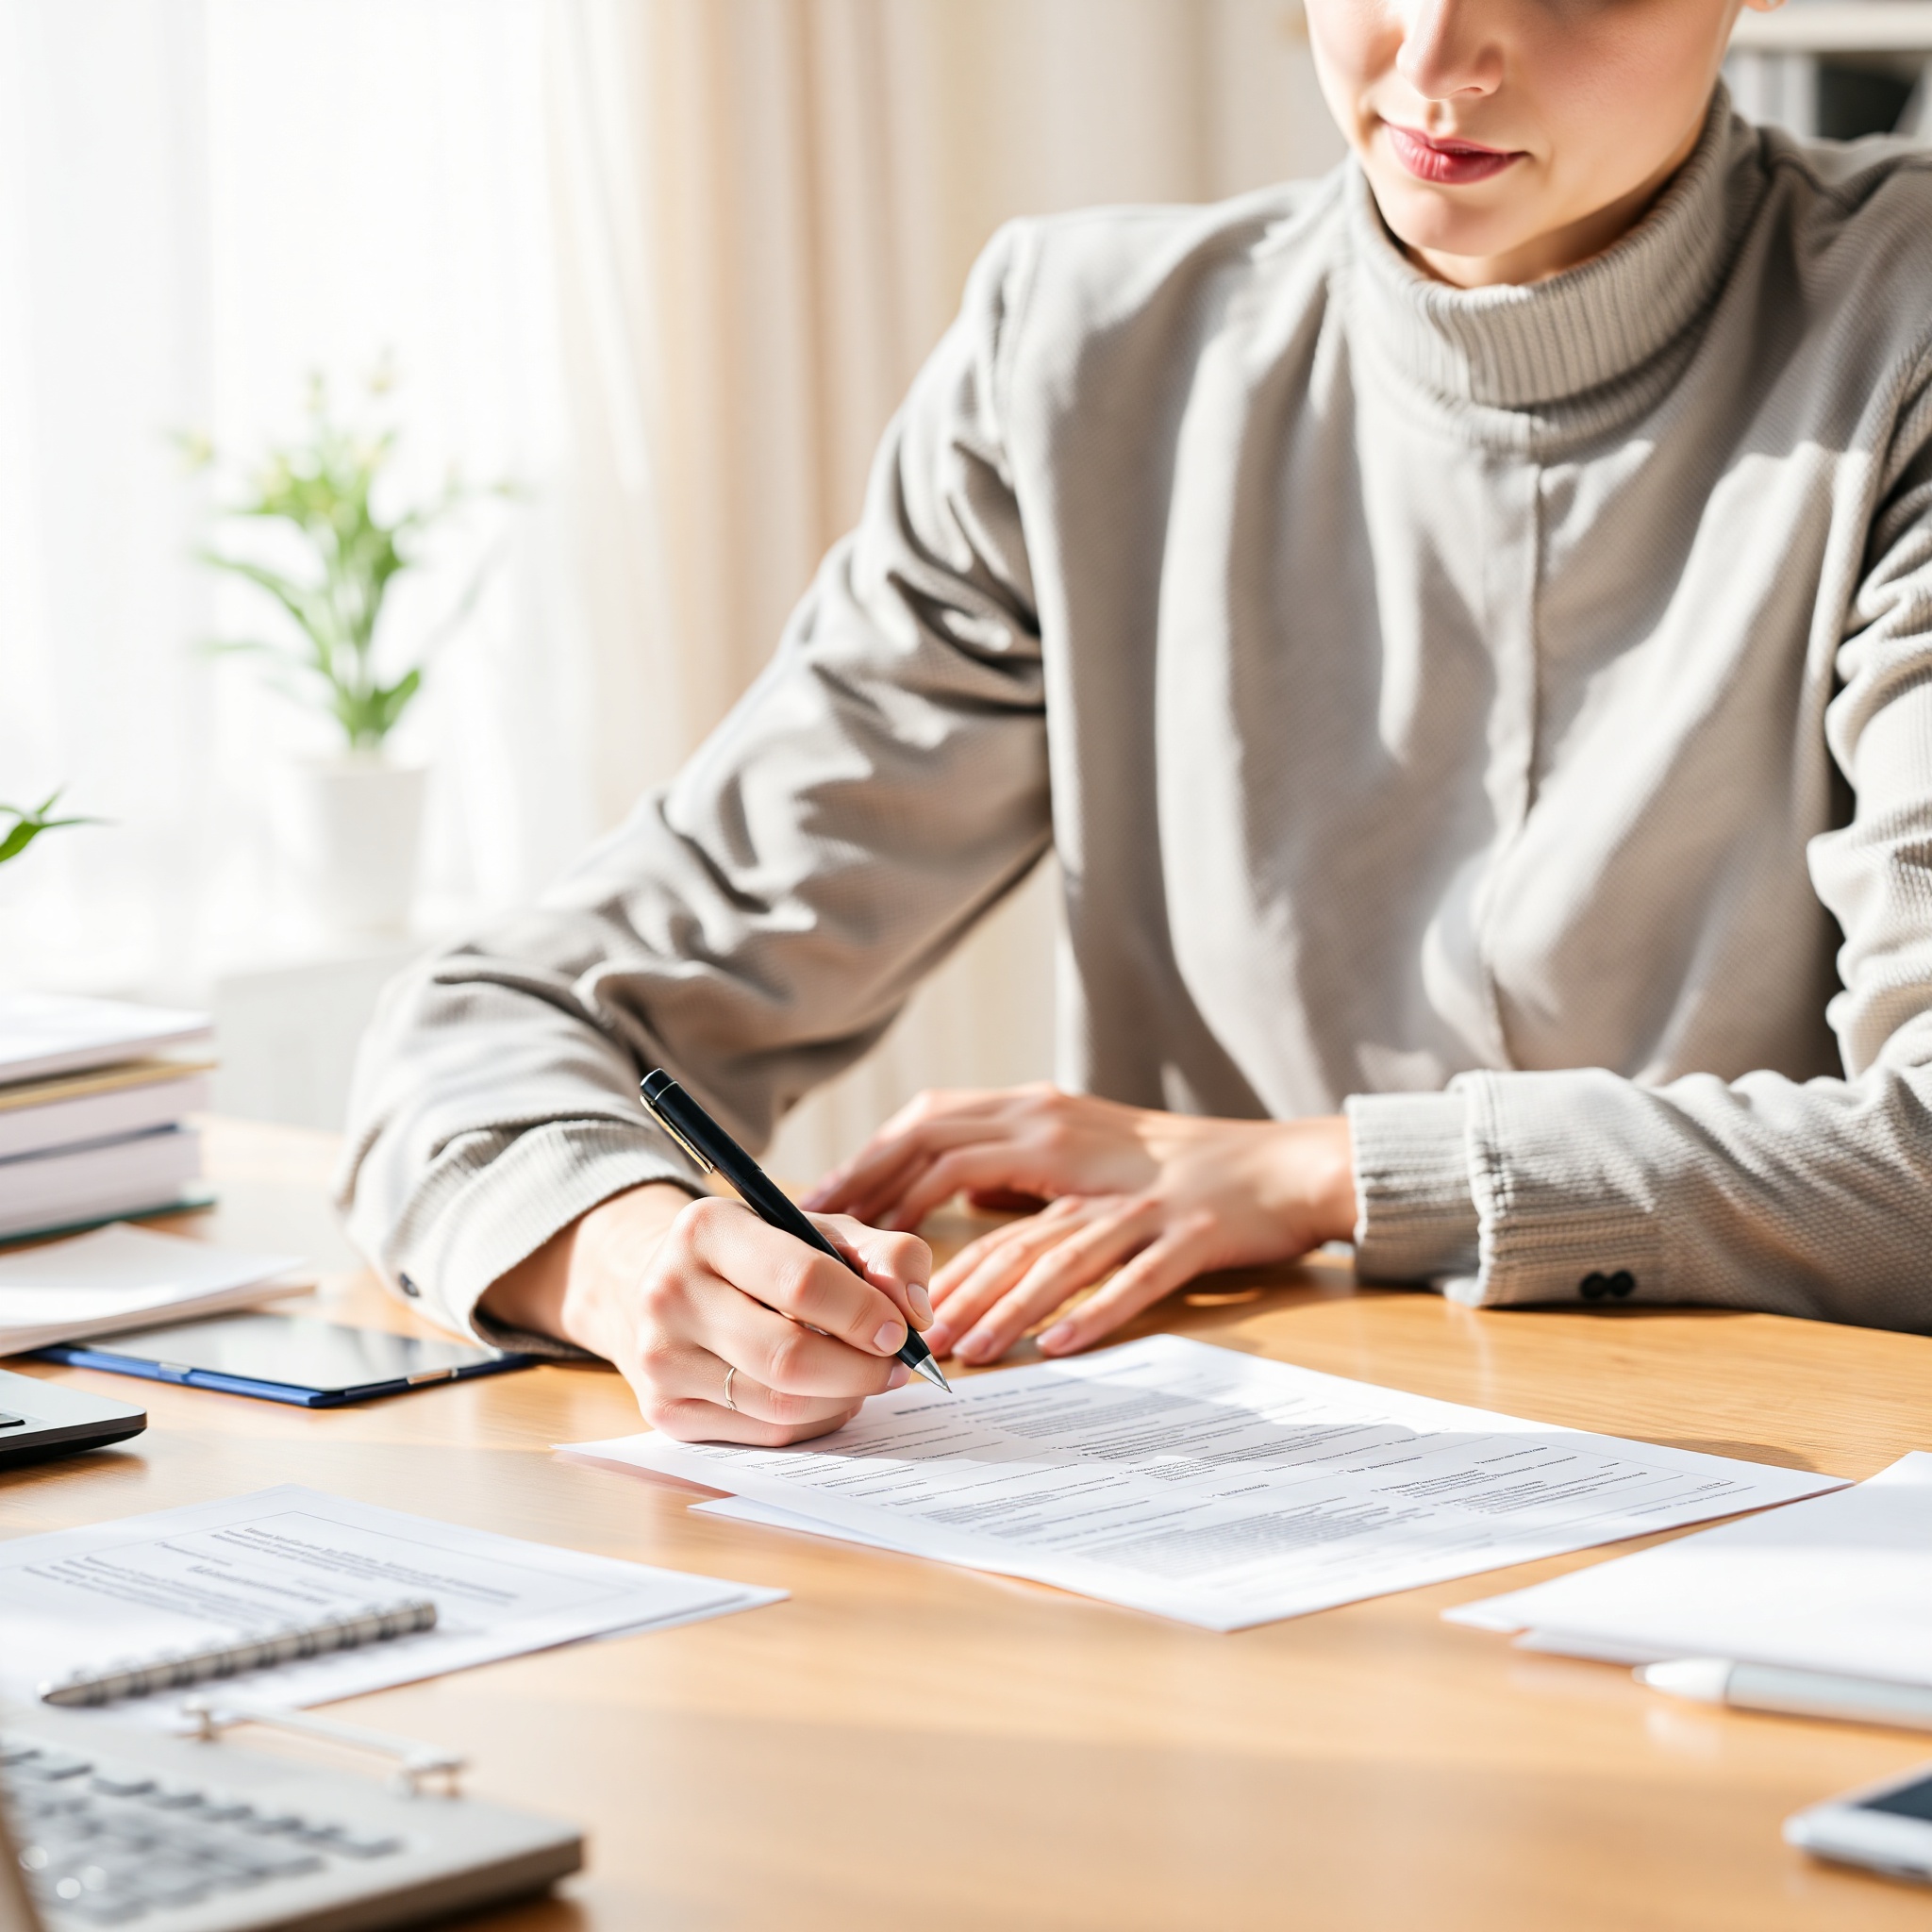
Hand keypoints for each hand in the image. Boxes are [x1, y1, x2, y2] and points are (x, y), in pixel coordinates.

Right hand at [481, 1183, 934, 1444]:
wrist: (660, 1286)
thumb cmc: (760, 1255)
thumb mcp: (819, 1229)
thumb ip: (886, 1254)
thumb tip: (917, 1314)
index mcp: (706, 1228)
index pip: (801, 1281)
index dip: (863, 1312)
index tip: (901, 1330)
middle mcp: (669, 1293)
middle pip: (789, 1356)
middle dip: (862, 1369)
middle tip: (896, 1365)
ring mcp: (660, 1360)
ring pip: (781, 1405)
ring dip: (844, 1398)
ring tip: (864, 1375)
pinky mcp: (665, 1412)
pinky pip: (764, 1434)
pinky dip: (814, 1420)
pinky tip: (824, 1394)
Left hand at [802, 1086, 1356, 1364]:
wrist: (1280, 1165)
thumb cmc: (1173, 1164)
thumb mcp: (1081, 1148)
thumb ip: (1014, 1165)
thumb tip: (939, 1195)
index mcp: (1047, 1121)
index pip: (940, 1138)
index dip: (880, 1174)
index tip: (829, 1218)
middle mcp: (1080, 1150)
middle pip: (983, 1198)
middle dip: (923, 1254)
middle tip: (876, 1308)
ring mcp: (1136, 1198)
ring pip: (1050, 1250)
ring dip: (1000, 1301)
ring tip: (958, 1346)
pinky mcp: (1187, 1235)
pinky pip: (1131, 1278)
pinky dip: (1093, 1312)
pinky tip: (1057, 1347)